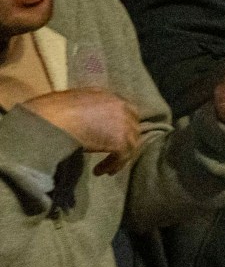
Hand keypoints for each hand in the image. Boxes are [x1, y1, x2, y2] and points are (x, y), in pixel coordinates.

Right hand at [23, 89, 140, 172]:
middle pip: (132, 124)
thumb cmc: (49, 112)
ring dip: (118, 156)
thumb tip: (81, 119)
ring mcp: (123, 122)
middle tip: (114, 152)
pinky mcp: (120, 139)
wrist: (49, 120)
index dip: (119, 124)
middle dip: (124, 139)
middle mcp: (119, 105)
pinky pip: (123, 155)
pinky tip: (99, 171)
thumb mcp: (69, 103)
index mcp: (105, 95)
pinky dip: (113, 165)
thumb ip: (83, 108)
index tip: (110, 135)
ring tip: (104, 168)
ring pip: (130, 142)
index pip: (123, 109)